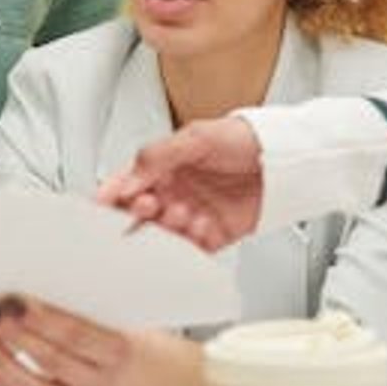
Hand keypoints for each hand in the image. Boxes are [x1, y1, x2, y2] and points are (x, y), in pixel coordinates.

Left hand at [0, 294, 135, 385]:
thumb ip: (82, 299)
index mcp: (117, 351)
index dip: (42, 318)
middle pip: (50, 361)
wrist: (139, 371)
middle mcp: (99, 385)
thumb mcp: (114, 310)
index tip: (12, 299)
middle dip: (12, 334)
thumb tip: (41, 269)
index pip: (76, 335)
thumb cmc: (117, 330)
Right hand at [96, 117, 262, 250]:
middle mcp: (173, 192)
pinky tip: (202, 226)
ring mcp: (190, 215)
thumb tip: (129, 179)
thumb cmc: (244, 138)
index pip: (125, 184)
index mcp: (162, 167)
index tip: (101, 206)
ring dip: (168, 228)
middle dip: (140, 213)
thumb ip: (158, 156)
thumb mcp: (197, 136)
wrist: (285, 157)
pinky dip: (193, 243)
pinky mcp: (212, 235)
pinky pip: (193, 249)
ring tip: (183, 213)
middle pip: (139, 214)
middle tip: (151, 205)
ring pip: (164, 235)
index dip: (110, 196)